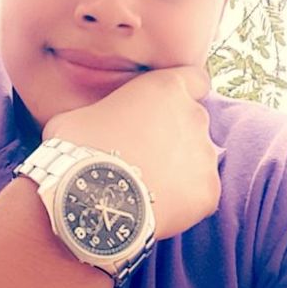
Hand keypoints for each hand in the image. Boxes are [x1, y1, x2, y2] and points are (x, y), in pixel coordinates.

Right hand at [43, 66, 219, 239]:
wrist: (91, 200)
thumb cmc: (78, 151)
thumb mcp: (79, 115)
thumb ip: (104, 112)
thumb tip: (94, 123)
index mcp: (166, 88)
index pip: (194, 80)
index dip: (183, 94)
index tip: (167, 110)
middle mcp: (194, 115)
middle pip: (193, 121)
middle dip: (175, 136)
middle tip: (144, 156)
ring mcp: (205, 155)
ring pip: (198, 159)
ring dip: (179, 169)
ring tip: (146, 186)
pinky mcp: (208, 191)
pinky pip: (200, 193)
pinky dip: (184, 201)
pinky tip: (156, 208)